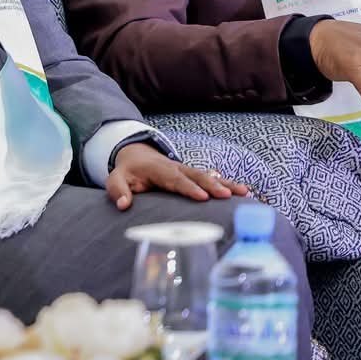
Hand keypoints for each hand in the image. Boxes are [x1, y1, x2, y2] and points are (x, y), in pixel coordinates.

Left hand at [106, 142, 246, 210]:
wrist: (137, 154)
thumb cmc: (128, 171)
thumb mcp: (116, 178)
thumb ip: (118, 190)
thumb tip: (123, 205)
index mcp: (159, 169)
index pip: (175, 179)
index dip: (188, 188)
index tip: (202, 197)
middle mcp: (177, 168)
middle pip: (197, 176)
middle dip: (213, 185)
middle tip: (227, 196)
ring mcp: (188, 170)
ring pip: (209, 175)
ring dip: (226, 184)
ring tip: (244, 193)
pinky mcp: (195, 175)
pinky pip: (213, 178)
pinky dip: (228, 184)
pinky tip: (244, 193)